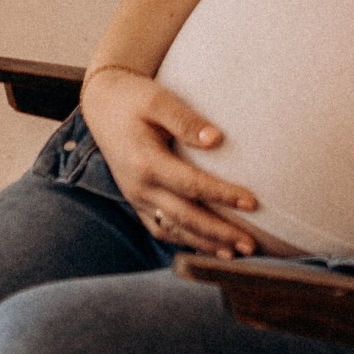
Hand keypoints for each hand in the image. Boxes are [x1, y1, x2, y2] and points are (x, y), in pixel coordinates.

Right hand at [78, 66, 259, 256]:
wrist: (103, 105)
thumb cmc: (134, 98)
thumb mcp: (159, 99)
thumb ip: (186, 120)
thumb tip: (217, 140)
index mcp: (146, 162)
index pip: (191, 185)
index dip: (222, 195)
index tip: (251, 203)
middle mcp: (140, 187)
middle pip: (185, 218)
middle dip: (219, 234)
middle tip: (251, 246)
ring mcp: (136, 198)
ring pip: (173, 230)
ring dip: (204, 244)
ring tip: (235, 254)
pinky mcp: (136, 202)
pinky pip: (160, 229)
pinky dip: (184, 241)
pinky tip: (204, 246)